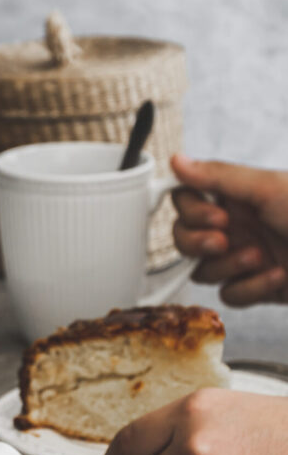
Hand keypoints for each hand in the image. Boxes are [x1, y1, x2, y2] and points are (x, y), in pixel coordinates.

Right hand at [171, 153, 287, 305]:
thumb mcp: (268, 188)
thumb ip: (217, 176)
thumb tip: (176, 159)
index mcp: (238, 196)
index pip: (187, 201)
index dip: (191, 212)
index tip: (216, 215)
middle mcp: (237, 226)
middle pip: (185, 238)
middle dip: (198, 242)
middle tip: (223, 240)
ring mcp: (244, 258)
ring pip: (204, 271)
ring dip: (229, 266)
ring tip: (260, 256)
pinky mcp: (257, 288)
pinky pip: (230, 295)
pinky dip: (252, 288)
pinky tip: (277, 275)